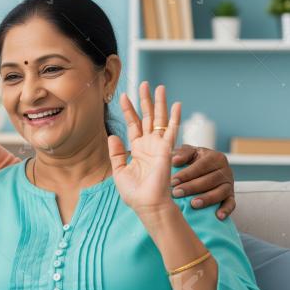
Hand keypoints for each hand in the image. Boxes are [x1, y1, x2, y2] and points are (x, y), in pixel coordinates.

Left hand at [108, 82, 180, 214]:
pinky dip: (174, 118)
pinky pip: (172, 131)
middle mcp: (148, 144)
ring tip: (159, 87)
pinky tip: (177, 105)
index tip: (123, 96)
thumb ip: (116, 153)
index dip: (129, 110)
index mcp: (137, 149)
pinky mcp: (167, 150)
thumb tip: (112, 135)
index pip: (133, 124)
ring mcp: (159, 146)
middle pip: (147, 117)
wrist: (147, 205)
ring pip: (160, 119)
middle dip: (145, 100)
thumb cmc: (134, 192)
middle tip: (144, 84)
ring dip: (159, 103)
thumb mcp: (118, 171)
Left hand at [171, 145, 235, 219]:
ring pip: (220, 192)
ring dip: (207, 199)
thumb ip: (182, 153)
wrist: (206, 168)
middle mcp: (225, 170)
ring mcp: (229, 184)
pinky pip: (231, 204)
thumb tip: (174, 160)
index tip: (172, 181)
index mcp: (215, 157)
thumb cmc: (194, 160)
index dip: (186, 174)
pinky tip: (218, 216)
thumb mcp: (189, 152)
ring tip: (193, 204)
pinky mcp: (231, 196)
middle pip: (210, 180)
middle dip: (192, 187)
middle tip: (176, 193)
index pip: (201, 166)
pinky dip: (226, 210)